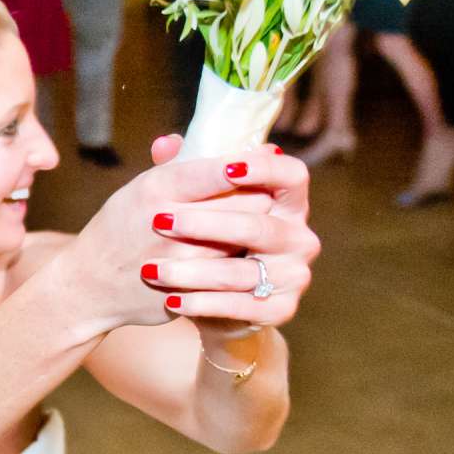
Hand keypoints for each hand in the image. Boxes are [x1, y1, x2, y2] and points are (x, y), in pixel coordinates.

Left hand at [132, 145, 317, 333]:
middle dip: (206, 224)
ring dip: (193, 272)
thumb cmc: (206, 239)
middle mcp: (299, 238)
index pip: (291, 176)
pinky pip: (238, 307)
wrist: (211, 299)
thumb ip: (185, 169)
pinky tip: (171, 301)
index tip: (227, 169)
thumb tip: (164, 144)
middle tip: (161, 220)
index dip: (264, 169)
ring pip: (240, 272)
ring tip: (154, 269)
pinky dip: (201, 304)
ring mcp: (294, 276)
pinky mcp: (281, 310)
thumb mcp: (199, 201)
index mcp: (288, 202)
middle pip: (258, 226)